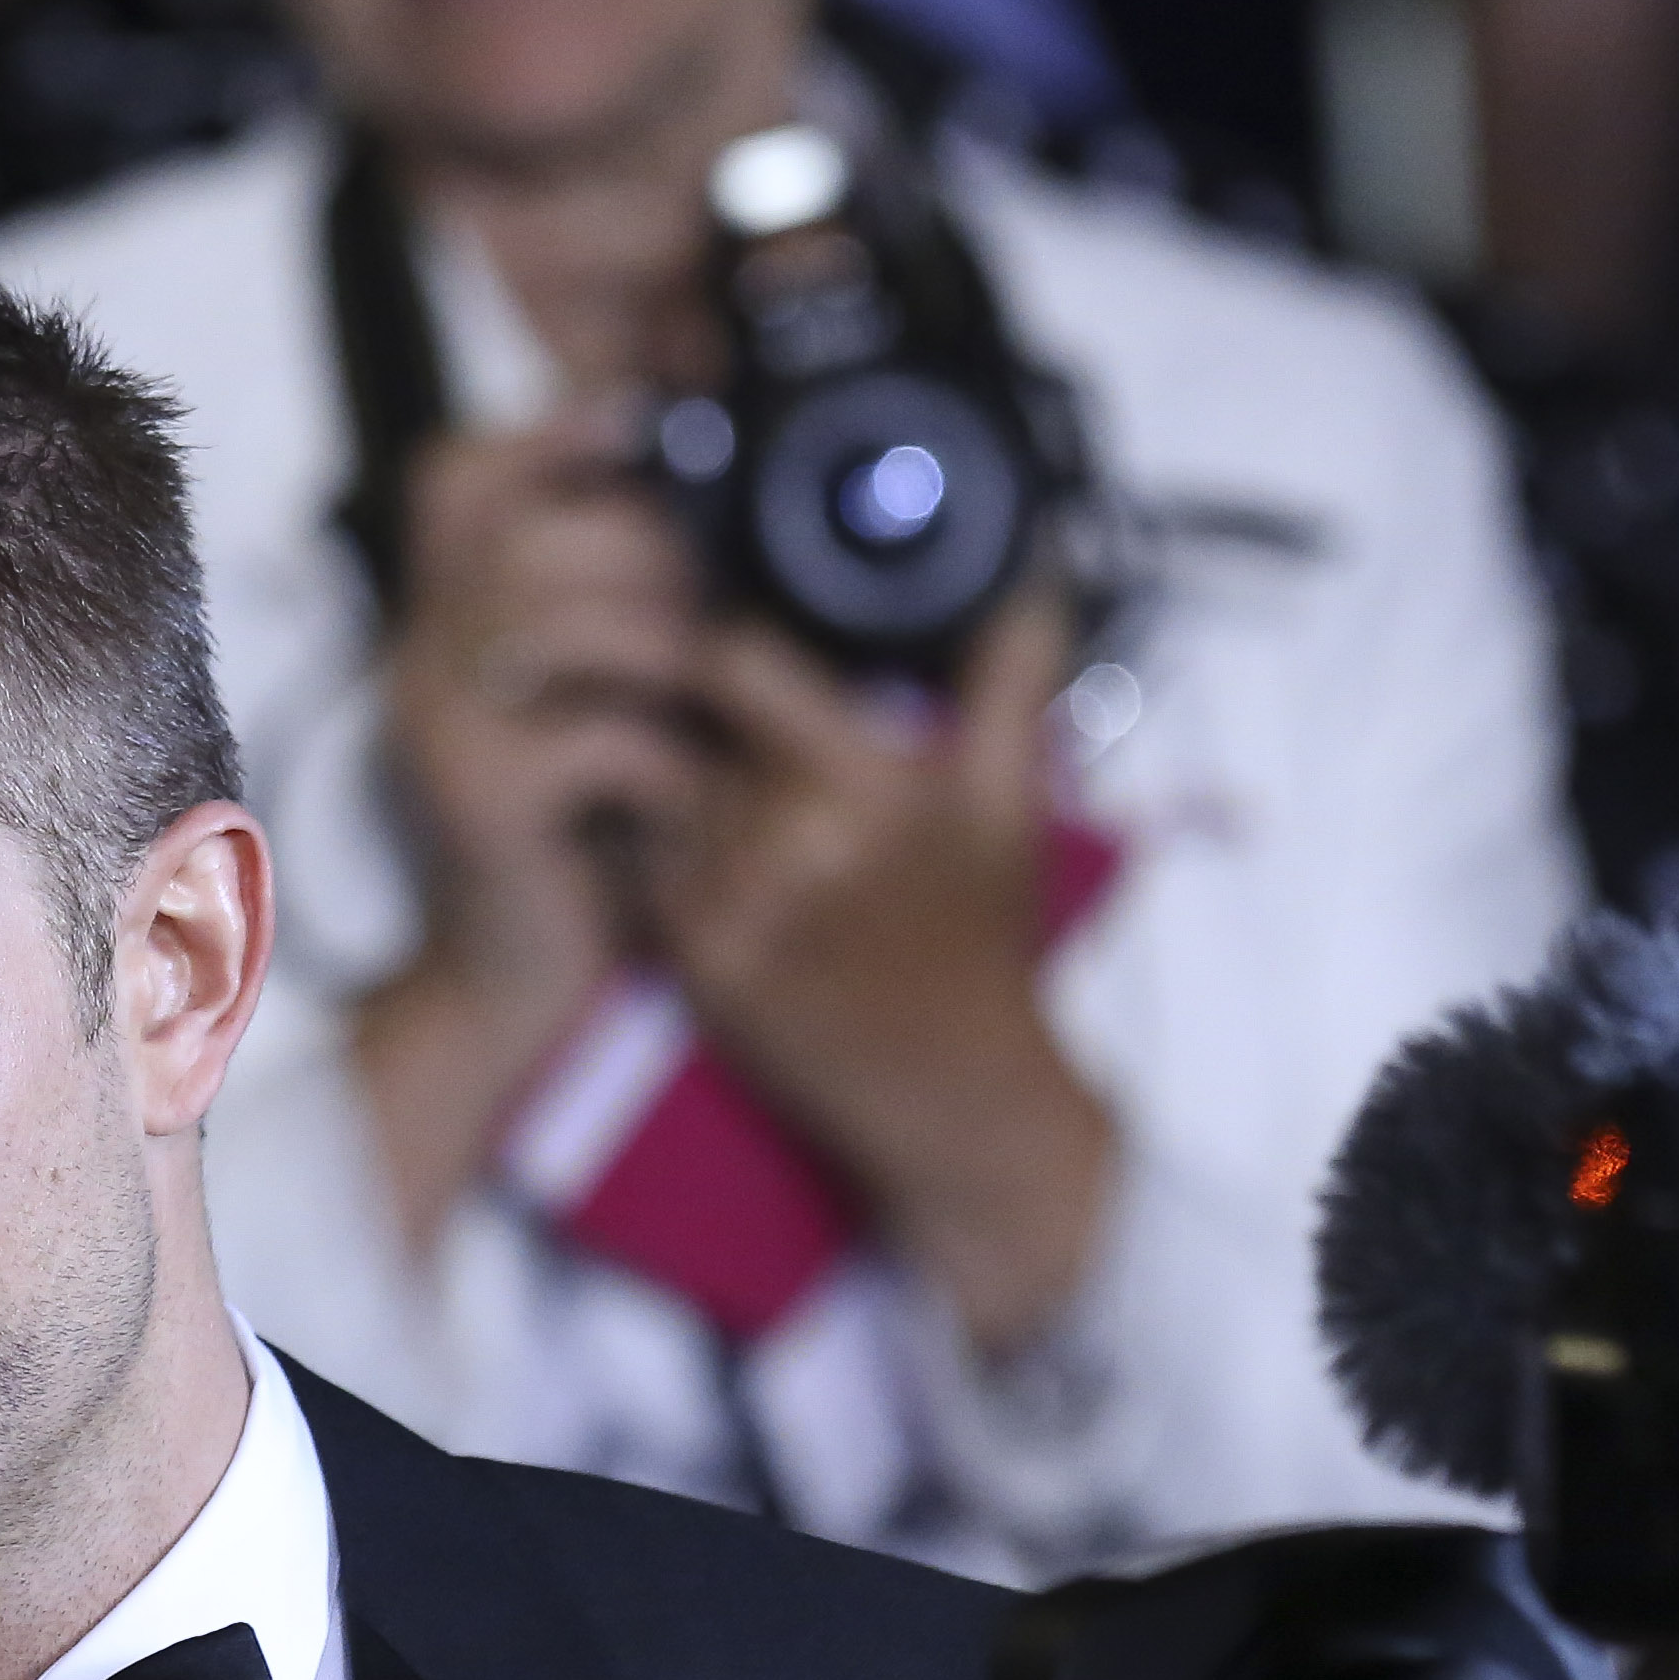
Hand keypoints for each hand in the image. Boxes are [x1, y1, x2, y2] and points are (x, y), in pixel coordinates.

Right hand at [348, 399, 711, 1236]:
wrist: (503, 989)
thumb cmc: (571, 844)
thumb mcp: (586, 712)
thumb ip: (615, 622)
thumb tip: (706, 524)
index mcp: (445, 623)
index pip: (457, 481)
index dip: (541, 431)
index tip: (635, 419)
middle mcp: (422, 659)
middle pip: (530, 536)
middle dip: (646, 558)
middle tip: (707, 624)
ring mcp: (442, 727)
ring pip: (564, 622)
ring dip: (665, 652)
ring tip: (704, 709)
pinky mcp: (479, 802)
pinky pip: (596, 737)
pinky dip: (666, 764)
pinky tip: (686, 801)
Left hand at [652, 589, 1117, 1351]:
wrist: (956, 1097)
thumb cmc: (981, 952)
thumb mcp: (1010, 808)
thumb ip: (1012, 680)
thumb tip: (1034, 582)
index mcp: (864, 788)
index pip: (735, 664)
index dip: (725, 637)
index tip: (733, 633)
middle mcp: (790, 844)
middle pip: (690, 724)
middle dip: (706, 714)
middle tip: (732, 716)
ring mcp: (733, 908)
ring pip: (660, 793)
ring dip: (681, 780)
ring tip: (727, 790)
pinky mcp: (696, 963)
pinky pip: (644, 869)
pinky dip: (664, 850)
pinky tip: (712, 856)